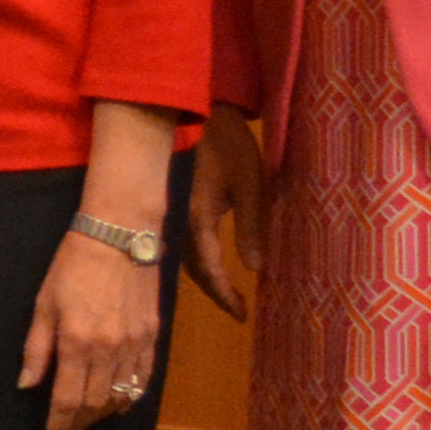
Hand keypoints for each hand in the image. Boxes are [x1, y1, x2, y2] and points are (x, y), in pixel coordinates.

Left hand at [17, 235, 163, 429]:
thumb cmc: (73, 266)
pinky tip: (119, 405)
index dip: (59, 424)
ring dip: (103, 415)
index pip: (67, 399)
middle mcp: (109, 349)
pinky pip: (144, 378)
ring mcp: (134, 344)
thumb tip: (27, 384)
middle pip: (95, 403)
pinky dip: (131, 397)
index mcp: (77, 342)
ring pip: (120, 395)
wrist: (119, 235)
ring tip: (87, 423)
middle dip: (79, 425)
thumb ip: (36, 348)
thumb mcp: (43, 304)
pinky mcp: (152, 336)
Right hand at [186, 117, 266, 324]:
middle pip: (194, 269)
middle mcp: (181, 223)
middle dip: (215, 292)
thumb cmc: (229, 145)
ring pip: (186, 258)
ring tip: (226, 292)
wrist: (199, 113)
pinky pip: (185, 243)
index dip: (225, 295)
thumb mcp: (251, 183)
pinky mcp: (176, 206)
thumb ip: (252, 226)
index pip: (210, 269)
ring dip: (206, 278)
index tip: (242, 315)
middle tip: (236, 309)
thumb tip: (255, 268)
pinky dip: (198, 260)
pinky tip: (209, 264)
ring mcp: (174, 214)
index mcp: (198, 219)